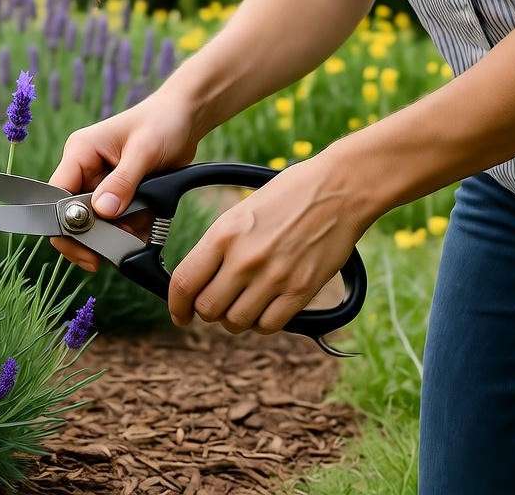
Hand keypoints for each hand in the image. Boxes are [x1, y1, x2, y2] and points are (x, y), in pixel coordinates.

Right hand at [48, 93, 198, 271]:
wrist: (186, 118)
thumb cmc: (163, 122)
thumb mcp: (144, 151)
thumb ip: (123, 182)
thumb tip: (103, 212)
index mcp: (80, 152)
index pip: (57, 193)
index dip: (65, 222)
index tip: (86, 247)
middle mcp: (84, 169)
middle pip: (72, 214)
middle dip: (92, 235)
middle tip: (106, 256)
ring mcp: (100, 183)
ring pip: (95, 223)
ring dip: (115, 234)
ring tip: (136, 236)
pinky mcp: (118, 194)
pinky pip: (116, 222)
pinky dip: (129, 231)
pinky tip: (144, 228)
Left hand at [168, 153, 368, 333]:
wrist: (338, 189)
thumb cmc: (286, 196)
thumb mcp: (238, 214)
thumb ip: (217, 247)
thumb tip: (199, 280)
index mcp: (223, 235)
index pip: (184, 283)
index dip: (176, 306)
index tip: (180, 314)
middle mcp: (245, 259)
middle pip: (208, 309)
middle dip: (206, 313)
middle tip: (216, 306)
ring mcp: (274, 276)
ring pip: (236, 322)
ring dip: (234, 320)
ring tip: (242, 306)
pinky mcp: (301, 289)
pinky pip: (269, 325)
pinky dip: (262, 324)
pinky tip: (265, 309)